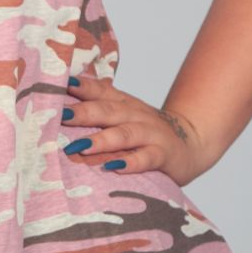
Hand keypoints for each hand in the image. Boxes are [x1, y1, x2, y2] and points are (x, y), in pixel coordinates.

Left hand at [61, 76, 210, 187]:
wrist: (193, 142)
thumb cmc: (146, 131)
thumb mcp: (124, 115)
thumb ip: (98, 109)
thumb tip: (59, 107)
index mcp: (124, 103)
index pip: (100, 92)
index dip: (81, 87)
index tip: (58, 84)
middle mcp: (136, 115)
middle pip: (108, 111)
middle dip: (83, 113)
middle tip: (60, 117)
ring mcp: (151, 134)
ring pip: (125, 134)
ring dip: (102, 140)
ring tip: (79, 147)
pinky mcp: (164, 155)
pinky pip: (146, 158)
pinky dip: (130, 163)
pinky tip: (113, 168)